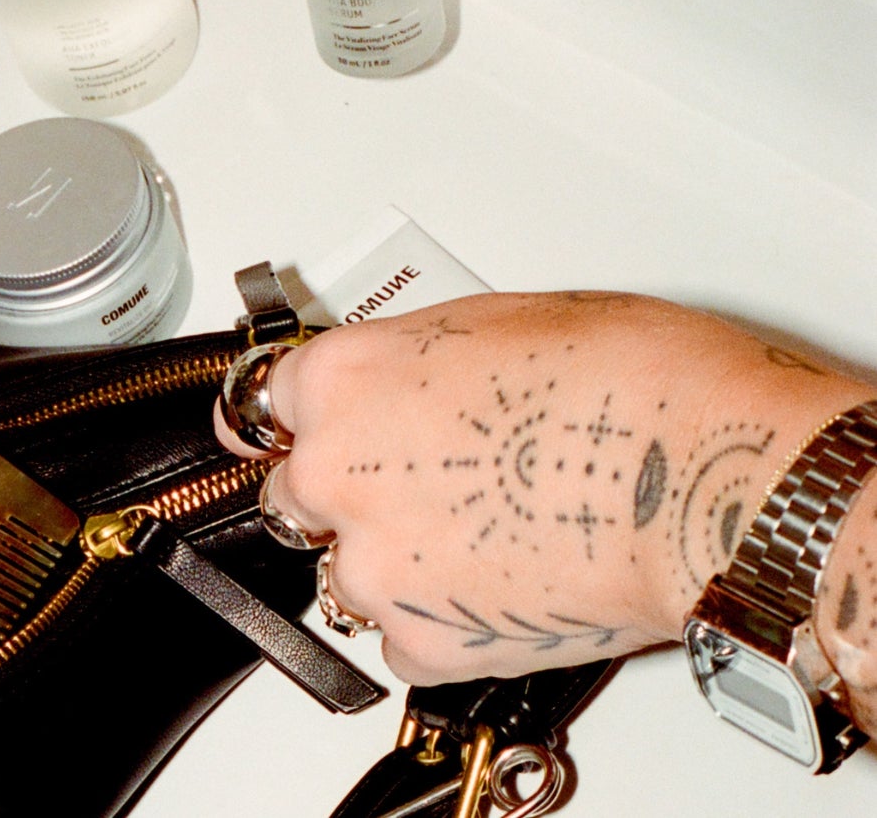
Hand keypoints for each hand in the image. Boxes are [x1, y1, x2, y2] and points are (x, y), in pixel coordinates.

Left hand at [216, 292, 875, 689]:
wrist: (696, 469)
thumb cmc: (623, 377)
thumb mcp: (488, 322)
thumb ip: (412, 359)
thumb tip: (406, 383)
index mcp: (345, 375)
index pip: (270, 403)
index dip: (307, 419)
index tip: (307, 434)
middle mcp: (339, 466)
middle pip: (295, 491)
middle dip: (343, 492)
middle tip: (416, 488)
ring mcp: (374, 559)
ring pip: (343, 575)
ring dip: (390, 563)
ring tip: (478, 541)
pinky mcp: (423, 640)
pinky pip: (400, 644)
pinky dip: (436, 628)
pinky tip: (495, 590)